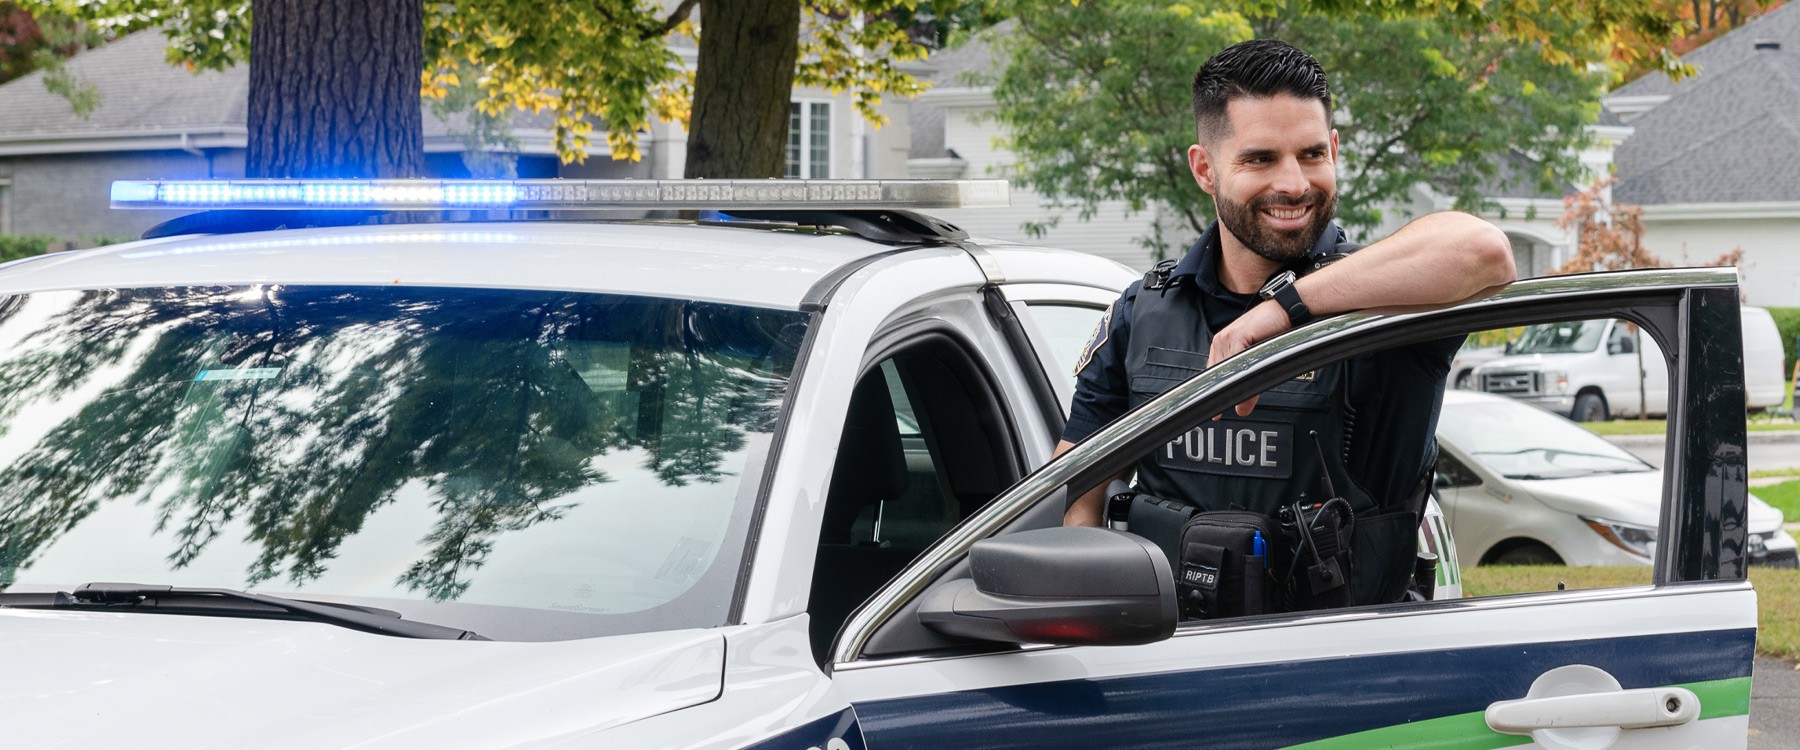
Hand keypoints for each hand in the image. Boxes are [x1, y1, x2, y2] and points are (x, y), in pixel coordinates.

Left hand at [1208, 300, 1290, 417]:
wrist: (1287, 310)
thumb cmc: (1274, 330)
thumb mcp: (1259, 358)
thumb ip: (1248, 379)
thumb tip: (1241, 409)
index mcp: (1223, 345)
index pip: (1214, 374)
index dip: (1215, 393)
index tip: (1215, 412)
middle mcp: (1222, 341)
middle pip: (1219, 374)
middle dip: (1225, 394)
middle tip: (1230, 411)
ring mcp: (1228, 338)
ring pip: (1227, 370)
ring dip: (1235, 388)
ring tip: (1243, 404)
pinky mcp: (1238, 336)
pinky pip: (1236, 361)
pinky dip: (1240, 375)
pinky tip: (1247, 385)